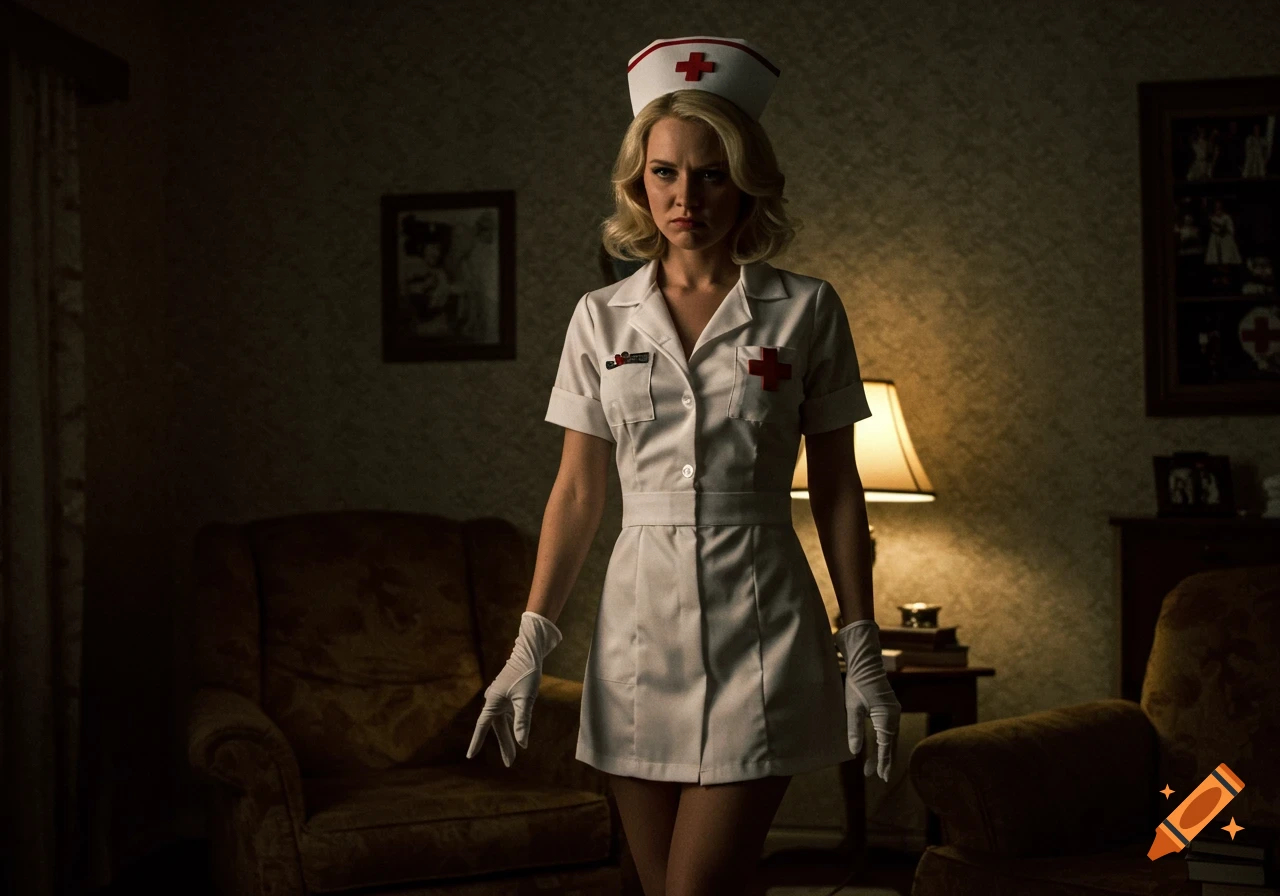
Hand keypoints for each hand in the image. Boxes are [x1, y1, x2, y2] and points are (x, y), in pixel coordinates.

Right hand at [467, 612, 562, 766]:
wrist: (529, 653)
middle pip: (496, 728)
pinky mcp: (508, 695)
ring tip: (513, 756)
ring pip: (503, 723)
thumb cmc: (527, 674)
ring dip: (508, 737)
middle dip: (503, 745)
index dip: (476, 741)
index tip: (470, 756)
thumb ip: (522, 722)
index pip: (482, 726)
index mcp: (493, 701)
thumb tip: (523, 744)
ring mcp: (500, 698)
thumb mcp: (526, 700)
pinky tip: (517, 734)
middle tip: (509, 764)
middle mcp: (493, 700)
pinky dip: (512, 725)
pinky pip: (508, 715)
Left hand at [833, 620, 900, 782]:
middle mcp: (894, 716)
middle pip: (890, 743)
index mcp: (886, 718)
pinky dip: (884, 740)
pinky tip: (878, 746)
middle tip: (877, 776)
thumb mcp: (852, 707)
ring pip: (890, 737)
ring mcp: (893, 711)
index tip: (881, 777)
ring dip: (883, 751)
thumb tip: (855, 752)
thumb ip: (854, 730)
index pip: (885, 746)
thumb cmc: (857, 682)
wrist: (865, 661)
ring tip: (875, 766)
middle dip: (883, 760)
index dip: (882, 762)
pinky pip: (888, 729)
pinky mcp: (889, 707)